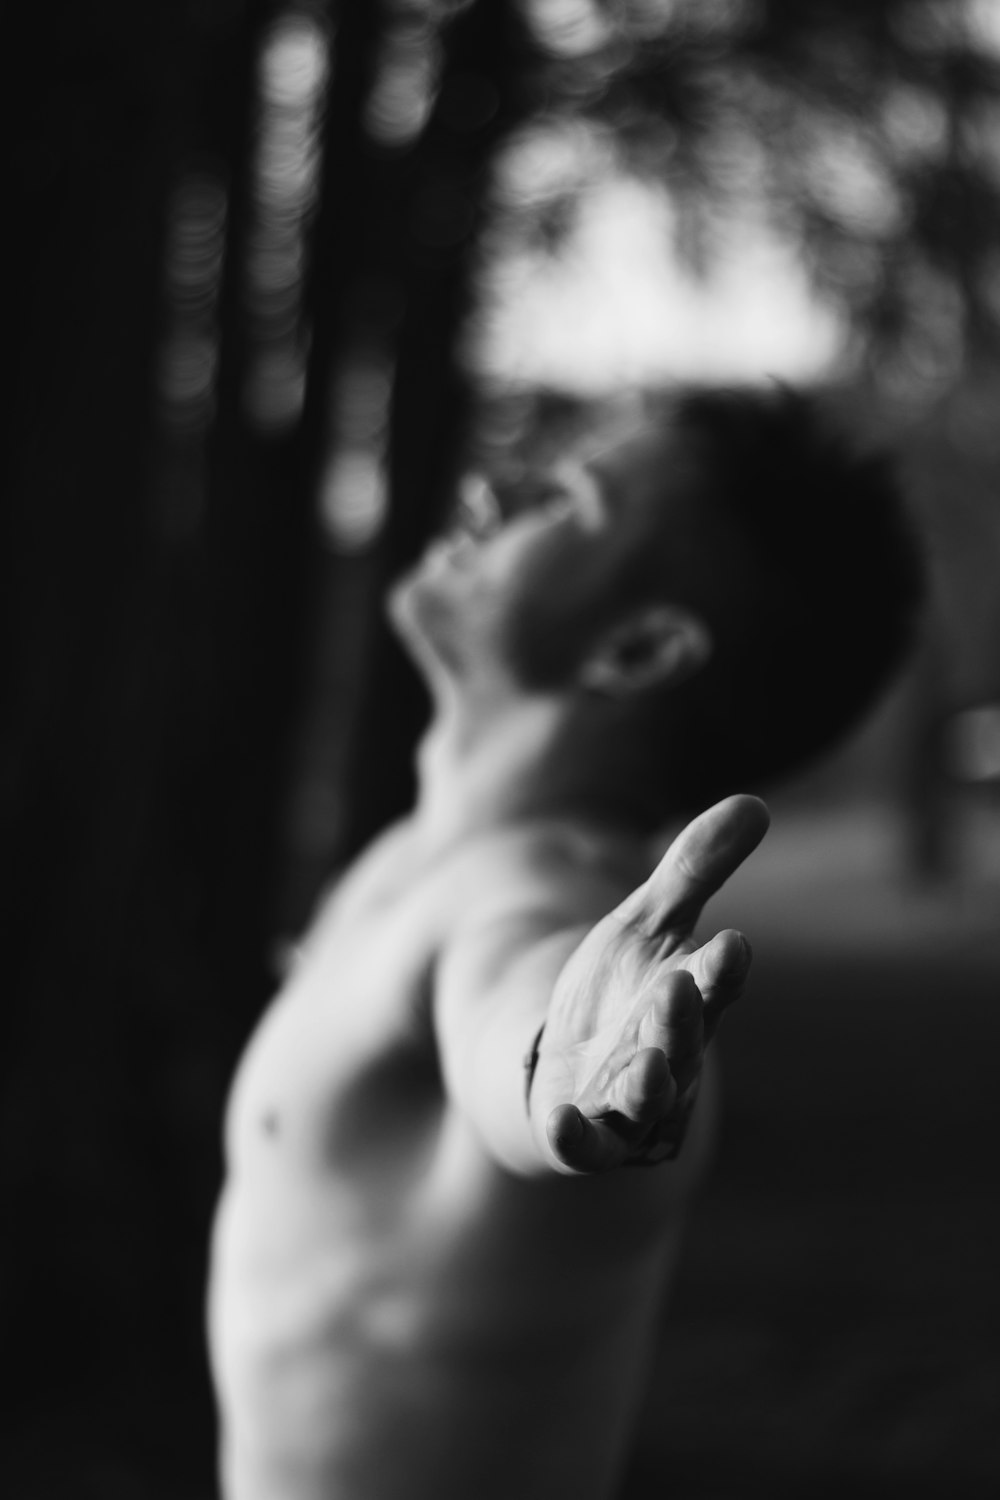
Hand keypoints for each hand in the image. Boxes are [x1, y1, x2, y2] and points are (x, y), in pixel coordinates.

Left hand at [529, 795, 768, 1172]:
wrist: (568, 1061)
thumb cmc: (624, 987)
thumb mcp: (648, 919)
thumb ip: (696, 867)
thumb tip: (756, 803)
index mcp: (691, 999)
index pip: (715, 982)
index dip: (722, 967)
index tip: (733, 943)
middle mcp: (669, 1054)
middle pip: (680, 1038)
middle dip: (681, 1018)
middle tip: (679, 987)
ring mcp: (628, 1101)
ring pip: (645, 1098)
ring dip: (647, 1083)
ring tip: (644, 1063)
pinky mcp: (586, 1134)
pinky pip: (584, 1145)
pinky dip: (576, 1138)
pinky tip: (560, 1122)